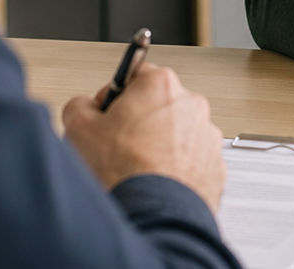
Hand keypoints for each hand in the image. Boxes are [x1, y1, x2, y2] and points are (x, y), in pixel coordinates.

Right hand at [62, 63, 226, 212]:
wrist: (152, 219)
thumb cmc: (123, 174)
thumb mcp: (78, 128)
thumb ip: (80, 105)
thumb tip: (84, 108)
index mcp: (160, 85)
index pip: (132, 75)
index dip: (113, 97)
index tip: (105, 114)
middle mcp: (191, 105)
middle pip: (156, 105)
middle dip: (137, 122)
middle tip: (116, 146)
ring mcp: (207, 137)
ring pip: (175, 134)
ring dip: (157, 146)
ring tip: (135, 170)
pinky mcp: (215, 167)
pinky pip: (189, 161)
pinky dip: (174, 169)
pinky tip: (153, 183)